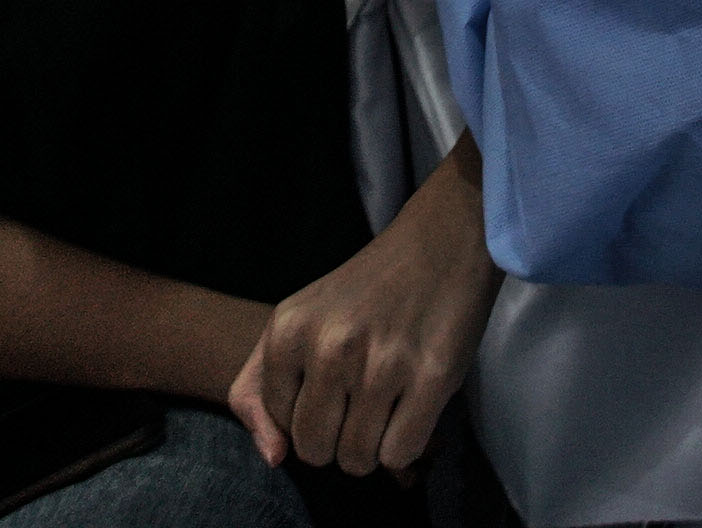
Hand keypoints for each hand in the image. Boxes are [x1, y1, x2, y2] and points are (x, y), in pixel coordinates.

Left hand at [227, 148, 500, 477]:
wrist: (441, 240)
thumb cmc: (365, 290)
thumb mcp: (298, 319)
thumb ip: (259, 388)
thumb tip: (273, 457)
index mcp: (287, 331)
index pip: (281, 425)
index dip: (310, 416)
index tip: (335, 384)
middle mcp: (329, 348)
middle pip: (315, 451)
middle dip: (338, 440)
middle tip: (361, 401)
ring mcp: (381, 364)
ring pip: (357, 460)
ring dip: (373, 447)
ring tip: (388, 404)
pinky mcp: (431, 377)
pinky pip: (400, 454)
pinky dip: (407, 444)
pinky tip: (413, 407)